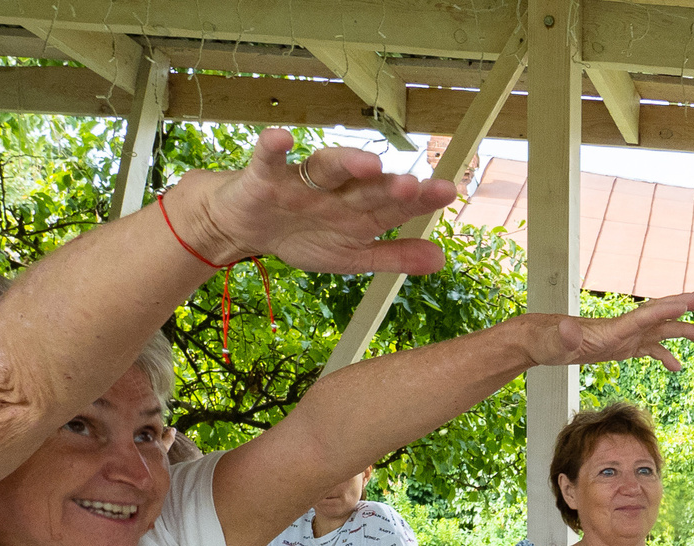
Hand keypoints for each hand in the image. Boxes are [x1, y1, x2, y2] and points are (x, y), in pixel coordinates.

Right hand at [185, 130, 455, 275]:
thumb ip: (394, 256)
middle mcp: (336, 190)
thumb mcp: (352, 256)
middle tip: (414, 185)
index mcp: (359, 210)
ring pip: (327, 167)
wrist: (245, 230)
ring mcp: (301, 181)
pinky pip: (268, 159)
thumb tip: (441, 259)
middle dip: (389, 185)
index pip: (393, 205)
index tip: (447, 192)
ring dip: (347, 162)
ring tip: (369, 163)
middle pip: (366, 186)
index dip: (419, 199)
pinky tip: (281, 137)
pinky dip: (272, 147)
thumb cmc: (304, 236)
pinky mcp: (264, 177)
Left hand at [526, 291, 693, 373]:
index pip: (642, 317)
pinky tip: (677, 367)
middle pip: (656, 316)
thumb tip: (569, 328)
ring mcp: (622, 338)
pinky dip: (664, 356)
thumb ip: (564, 336)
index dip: (665, 310)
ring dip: (680, 331)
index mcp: (610, 329)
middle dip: (679, 307)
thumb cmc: (545, 341)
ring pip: (657, 332)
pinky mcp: (619, 348)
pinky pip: (647, 350)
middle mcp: (621, 329)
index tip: (688, 303)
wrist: (539, 341)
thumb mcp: (554, 342)